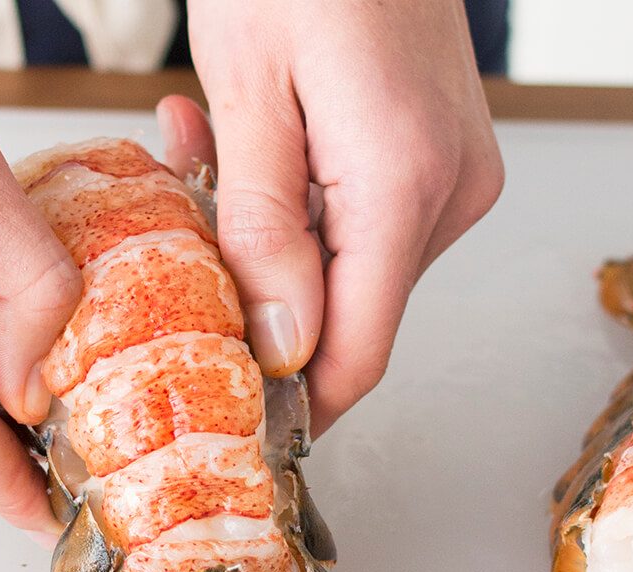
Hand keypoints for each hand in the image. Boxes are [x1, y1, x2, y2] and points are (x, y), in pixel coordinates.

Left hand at [182, 0, 503, 433]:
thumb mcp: (250, 90)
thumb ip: (263, 227)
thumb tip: (283, 347)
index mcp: (402, 185)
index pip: (356, 352)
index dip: (293, 404)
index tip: (231, 420)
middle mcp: (447, 194)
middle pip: (347, 313)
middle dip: (256, 300)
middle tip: (181, 241)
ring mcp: (451, 178)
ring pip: (346, 268)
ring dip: (265, 244)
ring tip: (205, 163)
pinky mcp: (437, 162)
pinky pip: (359, 221)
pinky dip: (294, 208)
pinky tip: (244, 152)